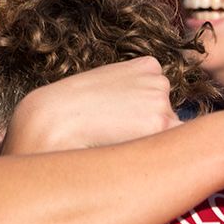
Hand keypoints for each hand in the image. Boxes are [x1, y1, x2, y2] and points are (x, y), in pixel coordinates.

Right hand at [3, 58, 177, 154]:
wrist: (51, 120)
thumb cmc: (70, 108)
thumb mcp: (104, 87)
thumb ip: (132, 95)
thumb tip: (149, 119)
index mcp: (148, 66)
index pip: (161, 99)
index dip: (139, 117)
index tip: (117, 121)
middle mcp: (160, 80)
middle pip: (169, 117)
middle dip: (148, 130)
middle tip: (113, 132)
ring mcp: (163, 101)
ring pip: (170, 136)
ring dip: (149, 143)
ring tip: (115, 140)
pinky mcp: (162, 124)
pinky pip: (173, 149)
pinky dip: (157, 156)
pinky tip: (128, 152)